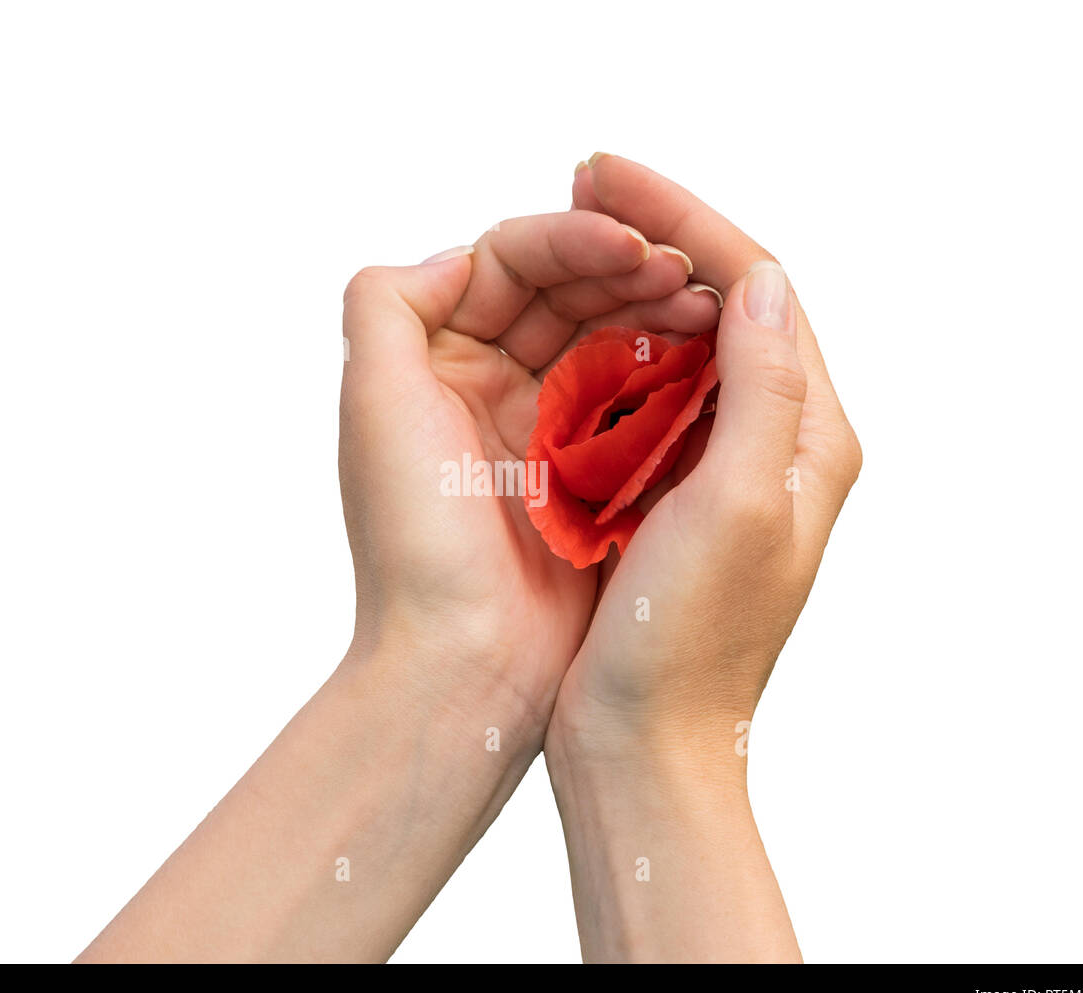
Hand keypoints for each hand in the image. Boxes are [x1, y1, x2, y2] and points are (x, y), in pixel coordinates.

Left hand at [339, 210, 719, 733]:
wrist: (463, 663)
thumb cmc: (414, 541)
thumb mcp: (373, 401)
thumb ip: (387, 301)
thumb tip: (459, 256)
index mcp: (435, 362)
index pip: (508, 265)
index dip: (572, 240)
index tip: (635, 244)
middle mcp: (486, 388)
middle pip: (565, 294)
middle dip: (625, 268)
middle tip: (682, 271)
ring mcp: (542, 431)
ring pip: (607, 340)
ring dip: (654, 311)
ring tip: (705, 302)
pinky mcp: (591, 478)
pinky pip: (637, 401)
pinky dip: (670, 370)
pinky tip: (709, 352)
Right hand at [543, 154, 861, 961]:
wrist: (645, 746)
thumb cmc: (687, 645)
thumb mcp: (740, 508)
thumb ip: (765, 389)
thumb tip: (759, 280)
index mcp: (810, 438)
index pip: (762, 291)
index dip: (687, 221)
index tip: (610, 175)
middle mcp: (776, 444)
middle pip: (727, 304)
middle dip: (659, 235)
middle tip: (586, 181)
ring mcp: (723, 469)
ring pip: (683, 343)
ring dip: (629, 283)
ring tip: (570, 233)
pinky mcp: (672, 497)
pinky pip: (647, 396)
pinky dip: (609, 347)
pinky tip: (564, 327)